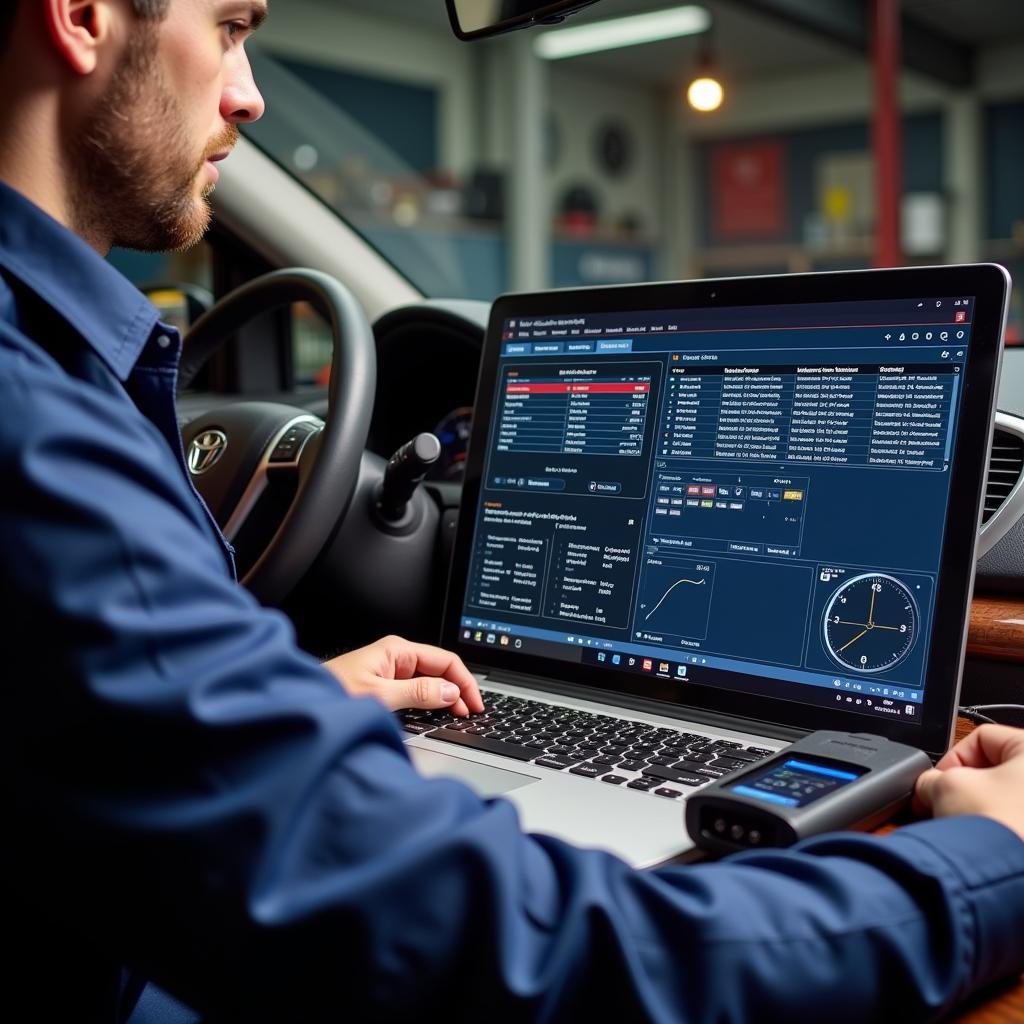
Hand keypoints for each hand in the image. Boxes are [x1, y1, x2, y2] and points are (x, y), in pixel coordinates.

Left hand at [324, 635, 483, 716]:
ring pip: (428, 682)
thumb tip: (450, 693)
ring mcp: (390, 672)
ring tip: (456, 717)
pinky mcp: (383, 686)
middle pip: (440, 671)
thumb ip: (418, 693)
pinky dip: (428, 703)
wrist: (301, 702)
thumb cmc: (330, 693)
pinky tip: (434, 715)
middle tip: (468, 715)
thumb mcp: (379, 696)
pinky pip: (415, 691)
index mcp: (397, 650)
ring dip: (444, 698)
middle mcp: (396, 657)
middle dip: (457, 690)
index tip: (475, 704)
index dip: (464, 682)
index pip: (445, 660)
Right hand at [914, 724, 1023, 840]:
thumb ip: (932, 777)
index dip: (953, 758)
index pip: (984, 738)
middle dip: (966, 791)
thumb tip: (928, 788)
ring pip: (1006, 802)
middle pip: (996, 773)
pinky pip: (1016, 827)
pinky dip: (998, 833)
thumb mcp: (946, 786)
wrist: (1011, 880)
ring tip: (963, 831)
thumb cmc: (997, 825)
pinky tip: (980, 848)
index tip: (938, 782)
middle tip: (946, 806)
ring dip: (980, 813)